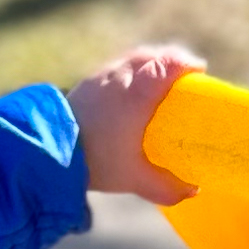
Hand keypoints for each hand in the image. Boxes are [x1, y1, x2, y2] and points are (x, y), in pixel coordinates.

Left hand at [70, 45, 207, 205]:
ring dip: (151, 61)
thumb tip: (191, 192)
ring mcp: (101, 77)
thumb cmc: (97, 163)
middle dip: (172, 60)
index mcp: (137, 95)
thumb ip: (165, 187)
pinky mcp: (86, 82)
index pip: (166, 66)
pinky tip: (131, 85)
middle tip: (185, 73)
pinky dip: (131, 69)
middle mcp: (120, 79)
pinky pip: (116, 66)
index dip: (185, 64)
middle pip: (151, 56)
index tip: (199, 71)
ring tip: (160, 75)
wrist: (49, 153)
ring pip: (132, 58)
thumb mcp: (134, 179)